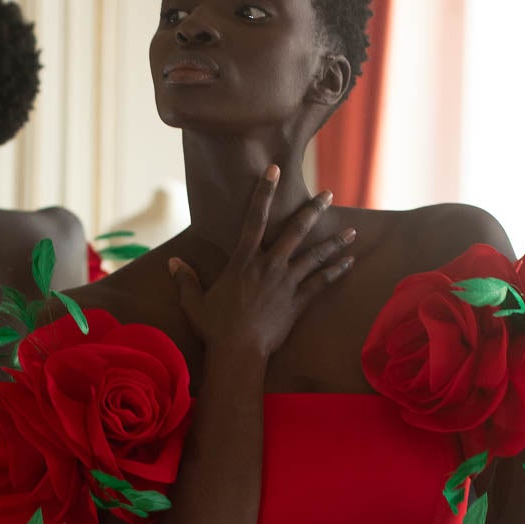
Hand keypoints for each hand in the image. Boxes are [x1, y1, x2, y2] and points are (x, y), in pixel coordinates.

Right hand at [168, 167, 355, 360]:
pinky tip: (350, 262)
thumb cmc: (214, 328)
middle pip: (295, 231)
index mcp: (243, 261)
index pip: (254, 218)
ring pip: (315, 255)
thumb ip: (185, 280)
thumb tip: (172, 263)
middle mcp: (268, 266)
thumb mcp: (194, 302)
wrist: (237, 353)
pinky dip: (336, 271)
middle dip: (312, 210)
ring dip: (334, 242)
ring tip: (352, 231)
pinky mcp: (297, 302)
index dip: (264, 192)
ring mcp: (286, 283)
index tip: (274, 170)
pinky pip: (322, 283)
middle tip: (328, 194)